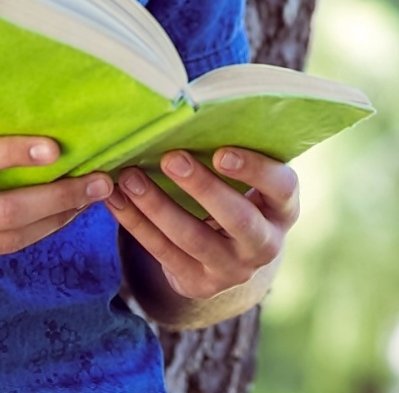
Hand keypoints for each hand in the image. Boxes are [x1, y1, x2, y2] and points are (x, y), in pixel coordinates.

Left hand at [106, 147, 298, 300]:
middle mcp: (265, 244)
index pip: (280, 187)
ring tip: (129, 177)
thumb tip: (190, 114)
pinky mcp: (199, 283)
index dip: (254, 170)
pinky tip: (116, 200)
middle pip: (238, 218)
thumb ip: (232, 156)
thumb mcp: (248, 181)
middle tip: (171, 159)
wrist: (230, 256)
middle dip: (202, 188)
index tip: (221, 152)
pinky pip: (163, 252)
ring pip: (193, 238)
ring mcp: (233, 269)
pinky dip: (136, 223)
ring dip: (157, 205)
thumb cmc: (236, 196)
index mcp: (283, 209)